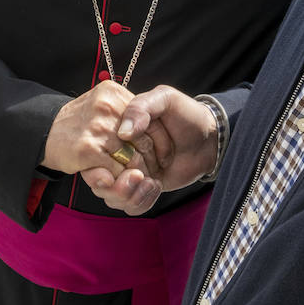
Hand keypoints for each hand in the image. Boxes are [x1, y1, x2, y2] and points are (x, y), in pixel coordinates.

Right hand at [41, 80, 157, 179]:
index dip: (161, 141)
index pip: (151, 120)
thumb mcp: (103, 104)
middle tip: (152, 171)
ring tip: (137, 179)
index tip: (162, 155)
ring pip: (133, 159)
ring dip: (136, 174)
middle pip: (145, 141)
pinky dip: (120, 181)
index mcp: (114, 93)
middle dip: (151, 160)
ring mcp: (97, 128)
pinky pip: (117, 172)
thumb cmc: (79, 123)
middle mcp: (107, 107)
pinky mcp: (88, 149)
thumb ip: (127, 110)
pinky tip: (117, 180)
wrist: (43, 132)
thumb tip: (149, 128)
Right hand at [81, 85, 218, 215]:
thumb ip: (141, 108)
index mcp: (116, 128)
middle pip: (98, 178)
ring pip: (111, 196)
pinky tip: (155, 186)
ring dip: (128, 195)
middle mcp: (118, 151)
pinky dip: (140, 201)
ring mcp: (129, 171)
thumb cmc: (186, 114)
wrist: (210, 139)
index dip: (101, 163)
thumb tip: (123, 132)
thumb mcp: (164, 99)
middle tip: (138, 175)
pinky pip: (129, 205)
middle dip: (115, 184)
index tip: (113, 167)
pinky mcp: (142, 188)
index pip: (93, 151)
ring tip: (150, 182)